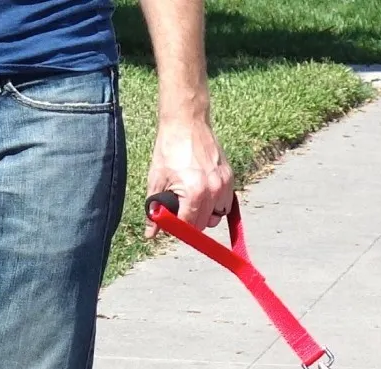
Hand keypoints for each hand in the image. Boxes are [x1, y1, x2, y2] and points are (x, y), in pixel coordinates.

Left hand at [144, 118, 233, 237]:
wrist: (186, 122)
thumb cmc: (169, 148)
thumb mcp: (157, 179)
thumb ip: (154, 209)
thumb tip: (151, 233)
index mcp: (195, 192)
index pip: (189, 226)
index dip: (178, 229)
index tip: (171, 224)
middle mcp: (213, 191)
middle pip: (204, 224)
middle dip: (190, 223)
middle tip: (179, 211)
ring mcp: (223, 184)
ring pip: (216, 217)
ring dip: (205, 216)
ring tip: (192, 203)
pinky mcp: (229, 178)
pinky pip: (225, 204)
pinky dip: (215, 205)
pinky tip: (204, 196)